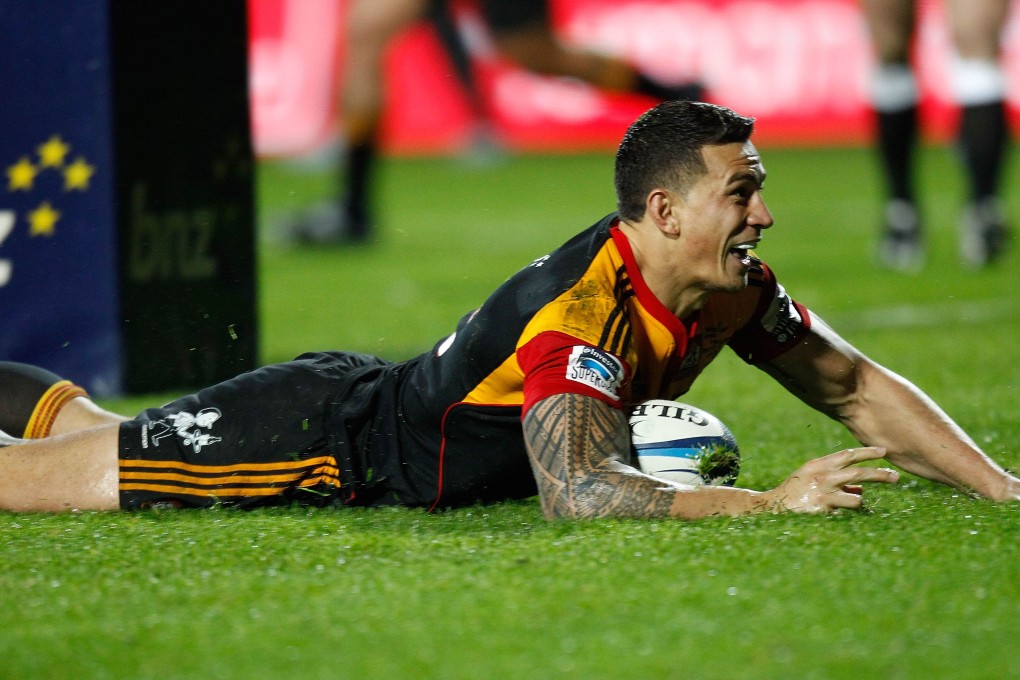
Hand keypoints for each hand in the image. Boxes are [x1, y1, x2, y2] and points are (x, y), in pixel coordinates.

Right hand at [764, 447, 899, 513]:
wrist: (772, 506)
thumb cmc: (795, 492)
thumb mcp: (812, 478)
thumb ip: (836, 480)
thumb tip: (860, 489)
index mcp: (819, 465)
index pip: (847, 455)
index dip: (867, 452)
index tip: (883, 451)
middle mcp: (822, 475)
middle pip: (858, 472)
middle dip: (879, 474)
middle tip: (896, 477)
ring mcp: (822, 492)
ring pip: (856, 494)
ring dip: (860, 500)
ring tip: (851, 505)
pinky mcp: (822, 508)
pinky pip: (846, 510)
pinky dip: (850, 512)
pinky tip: (841, 514)